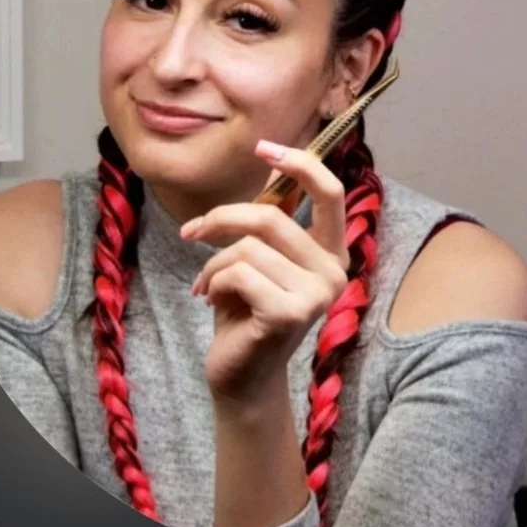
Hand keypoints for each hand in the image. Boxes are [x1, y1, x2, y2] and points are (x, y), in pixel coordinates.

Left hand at [180, 140, 349, 407]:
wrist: (241, 378)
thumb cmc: (247, 312)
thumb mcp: (259, 258)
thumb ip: (269, 220)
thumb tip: (269, 162)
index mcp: (332, 253)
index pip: (330, 193)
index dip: (300, 163)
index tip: (264, 148)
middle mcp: (334, 272)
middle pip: (271, 217)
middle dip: (221, 219)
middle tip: (192, 232)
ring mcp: (316, 295)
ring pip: (248, 248)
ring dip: (213, 263)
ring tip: (207, 284)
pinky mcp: (290, 313)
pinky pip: (238, 272)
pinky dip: (213, 281)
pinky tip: (211, 301)